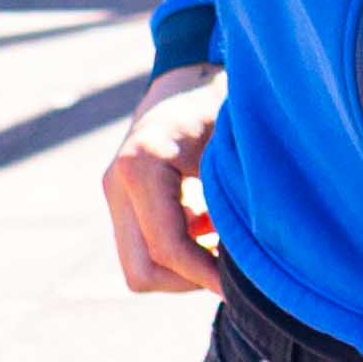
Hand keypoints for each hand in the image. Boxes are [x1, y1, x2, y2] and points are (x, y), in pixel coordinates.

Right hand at [98, 65, 225, 293]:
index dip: (205, 274)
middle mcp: (117, 183)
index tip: (240, 286)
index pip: (167, 247)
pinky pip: (143, 249)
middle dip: (188, 282)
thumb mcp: (232, 148)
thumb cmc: (221, 104)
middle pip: (141, 272)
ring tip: (223, 248)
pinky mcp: (122, 201)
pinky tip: (209, 231)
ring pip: (139, 267)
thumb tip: (247, 262)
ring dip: (182, 270)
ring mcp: (114, 194)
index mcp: (142, 167)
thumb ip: (232, 200)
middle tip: (230, 275)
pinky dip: (177, 254)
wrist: (190, 76)